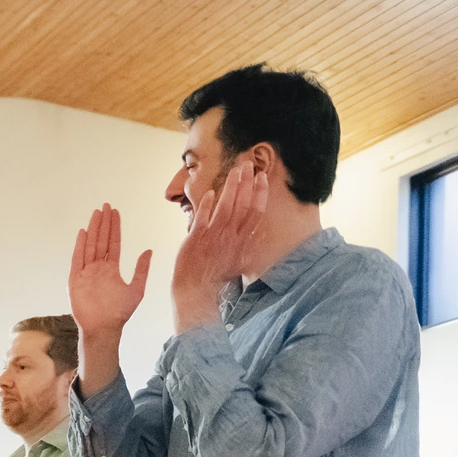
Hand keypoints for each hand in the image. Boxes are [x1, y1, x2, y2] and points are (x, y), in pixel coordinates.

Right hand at [69, 204, 151, 342]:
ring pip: (90, 245)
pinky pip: (77, 259)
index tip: (115, 213)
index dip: (114, 228)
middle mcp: (98, 268)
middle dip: (103, 223)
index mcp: (111, 269)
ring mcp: (86, 273)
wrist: (103, 328)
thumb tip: (148, 251)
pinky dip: (80, 246)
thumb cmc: (119, 313)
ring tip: (96, 213)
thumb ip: (141, 269)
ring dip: (93, 229)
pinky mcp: (76, 280)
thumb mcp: (137, 289)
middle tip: (106, 206)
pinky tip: (83, 232)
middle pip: (101, 240)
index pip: (112, 243)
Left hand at [170, 161, 266, 331]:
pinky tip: (211, 192)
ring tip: (235, 171)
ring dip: (231, 187)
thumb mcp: (240, 262)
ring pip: (226, 207)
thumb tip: (258, 230)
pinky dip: (208, 205)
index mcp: (243, 242)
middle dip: (247, 182)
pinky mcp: (196, 240)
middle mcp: (231, 237)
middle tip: (248, 164)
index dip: (260, 193)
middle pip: (243, 204)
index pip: (256, 212)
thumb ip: (249, 244)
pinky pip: (203, 218)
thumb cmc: (217, 278)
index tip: (261, 177)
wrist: (196, 292)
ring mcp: (213, 237)